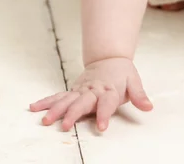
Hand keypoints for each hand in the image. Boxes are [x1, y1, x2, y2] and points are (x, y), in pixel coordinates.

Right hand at [29, 56, 151, 131]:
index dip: (104, 114)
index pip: (106, 102)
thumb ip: (139, 95)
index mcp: (108, 89)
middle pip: (81, 102)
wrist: (108, 57)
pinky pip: (58, 97)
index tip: (101, 127)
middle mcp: (92, 90)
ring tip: (45, 120)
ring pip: (65, 100)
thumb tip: (149, 107)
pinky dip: (46, 102)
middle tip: (63, 126)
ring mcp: (80, 90)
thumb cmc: (122, 72)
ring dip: (55, 109)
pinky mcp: (73, 91)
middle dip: (72, 114)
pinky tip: (34, 107)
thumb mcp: (134, 81)